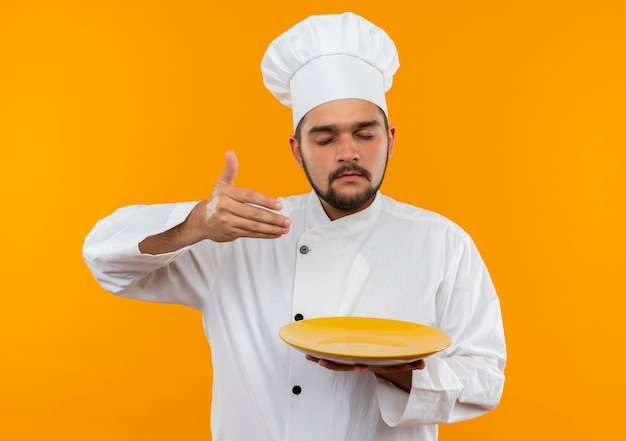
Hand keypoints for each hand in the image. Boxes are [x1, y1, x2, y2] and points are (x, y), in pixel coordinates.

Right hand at [139, 151, 290, 254]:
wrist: (201, 221)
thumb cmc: (216, 200)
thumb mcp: (222, 182)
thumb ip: (230, 169)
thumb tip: (230, 152)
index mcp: (227, 193)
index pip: (249, 197)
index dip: (265, 201)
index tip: (279, 205)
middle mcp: (226, 208)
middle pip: (254, 214)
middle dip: (273, 218)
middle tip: (287, 220)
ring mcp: (228, 222)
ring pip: (254, 226)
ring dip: (272, 228)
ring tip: (285, 228)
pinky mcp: (231, 233)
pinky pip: (251, 234)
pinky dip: (265, 235)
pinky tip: (276, 233)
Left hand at [305, 355, 424, 391]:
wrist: (386, 366)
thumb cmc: (393, 360)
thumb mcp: (403, 362)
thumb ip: (412, 364)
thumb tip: (423, 365)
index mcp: (374, 364)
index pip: (367, 366)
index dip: (362, 367)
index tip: (358, 368)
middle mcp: (361, 364)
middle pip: (346, 366)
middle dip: (334, 365)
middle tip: (322, 362)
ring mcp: (353, 362)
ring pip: (336, 364)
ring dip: (323, 361)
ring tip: (310, 357)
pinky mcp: (347, 359)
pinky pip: (333, 359)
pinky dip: (321, 356)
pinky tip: (309, 353)